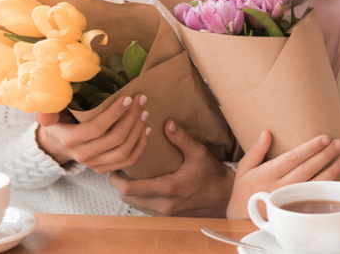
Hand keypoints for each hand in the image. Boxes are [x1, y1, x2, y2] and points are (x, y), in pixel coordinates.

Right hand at [33, 95, 149, 172]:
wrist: (58, 144)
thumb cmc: (59, 122)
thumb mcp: (51, 114)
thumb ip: (48, 111)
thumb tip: (42, 114)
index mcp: (69, 140)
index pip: (97, 128)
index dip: (115, 113)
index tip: (128, 98)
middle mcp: (82, 156)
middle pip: (115, 139)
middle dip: (132, 117)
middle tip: (141, 100)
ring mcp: (94, 165)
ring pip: (124, 151)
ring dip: (138, 130)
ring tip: (144, 112)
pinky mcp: (104, 169)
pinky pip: (128, 161)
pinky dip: (140, 146)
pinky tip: (146, 129)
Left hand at [109, 120, 235, 216]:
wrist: (225, 198)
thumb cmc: (212, 175)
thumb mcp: (199, 153)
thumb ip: (181, 139)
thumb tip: (167, 123)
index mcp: (168, 188)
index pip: (131, 188)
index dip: (116, 178)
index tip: (114, 167)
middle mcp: (164, 204)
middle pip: (128, 197)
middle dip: (119, 184)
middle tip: (119, 168)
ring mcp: (165, 213)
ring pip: (135, 204)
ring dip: (129, 192)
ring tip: (130, 175)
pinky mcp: (168, 216)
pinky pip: (145, 209)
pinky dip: (139, 198)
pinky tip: (144, 185)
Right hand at [227, 130, 339, 217]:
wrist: (242, 218)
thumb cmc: (244, 190)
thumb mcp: (244, 168)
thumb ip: (255, 150)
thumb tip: (266, 132)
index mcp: (268, 174)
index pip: (293, 158)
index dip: (310, 148)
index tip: (324, 138)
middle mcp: (280, 186)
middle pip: (307, 169)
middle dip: (324, 155)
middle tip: (339, 144)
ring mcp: (289, 199)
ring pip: (314, 184)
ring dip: (331, 172)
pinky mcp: (295, 208)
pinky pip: (314, 197)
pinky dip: (328, 188)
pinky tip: (339, 180)